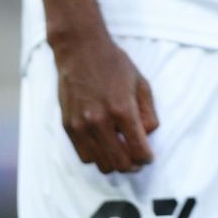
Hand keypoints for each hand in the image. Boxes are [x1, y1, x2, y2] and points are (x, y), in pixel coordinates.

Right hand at [52, 32, 157, 173]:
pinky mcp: (68, 127)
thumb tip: (148, 134)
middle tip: (139, 161)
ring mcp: (81, 125)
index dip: (147, 158)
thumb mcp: (141, 84)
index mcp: (122, 109)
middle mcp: (99, 121)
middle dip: (132, 166)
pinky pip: (84, 155)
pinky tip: (105, 147)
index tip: (150, 158)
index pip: (137, 148)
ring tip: (122, 154)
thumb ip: (148, 113)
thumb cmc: (115, 65)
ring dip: (114, 163)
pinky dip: (97, 156)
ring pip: (100, 163)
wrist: (80, 52)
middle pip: (118, 162)